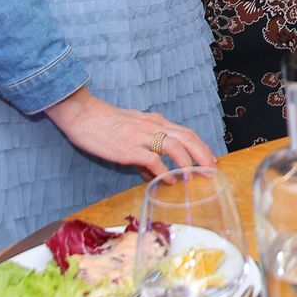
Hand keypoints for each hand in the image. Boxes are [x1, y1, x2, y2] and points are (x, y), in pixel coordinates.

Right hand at [44, 86, 216, 178]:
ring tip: (196, 177)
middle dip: (203, 155)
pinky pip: (153, 160)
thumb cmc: (105, 124)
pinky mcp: (129, 149)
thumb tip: (153, 174)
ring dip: (189, 163)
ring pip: (176, 146)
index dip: (201, 147)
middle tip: (212, 170)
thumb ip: (145, 151)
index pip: (186, 133)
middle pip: (188, 138)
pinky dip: (164, 171)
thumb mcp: (131, 132)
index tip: (210, 160)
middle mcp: (154, 127)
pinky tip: (168, 181)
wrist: (83, 115)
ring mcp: (142, 137)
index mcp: (156, 122)